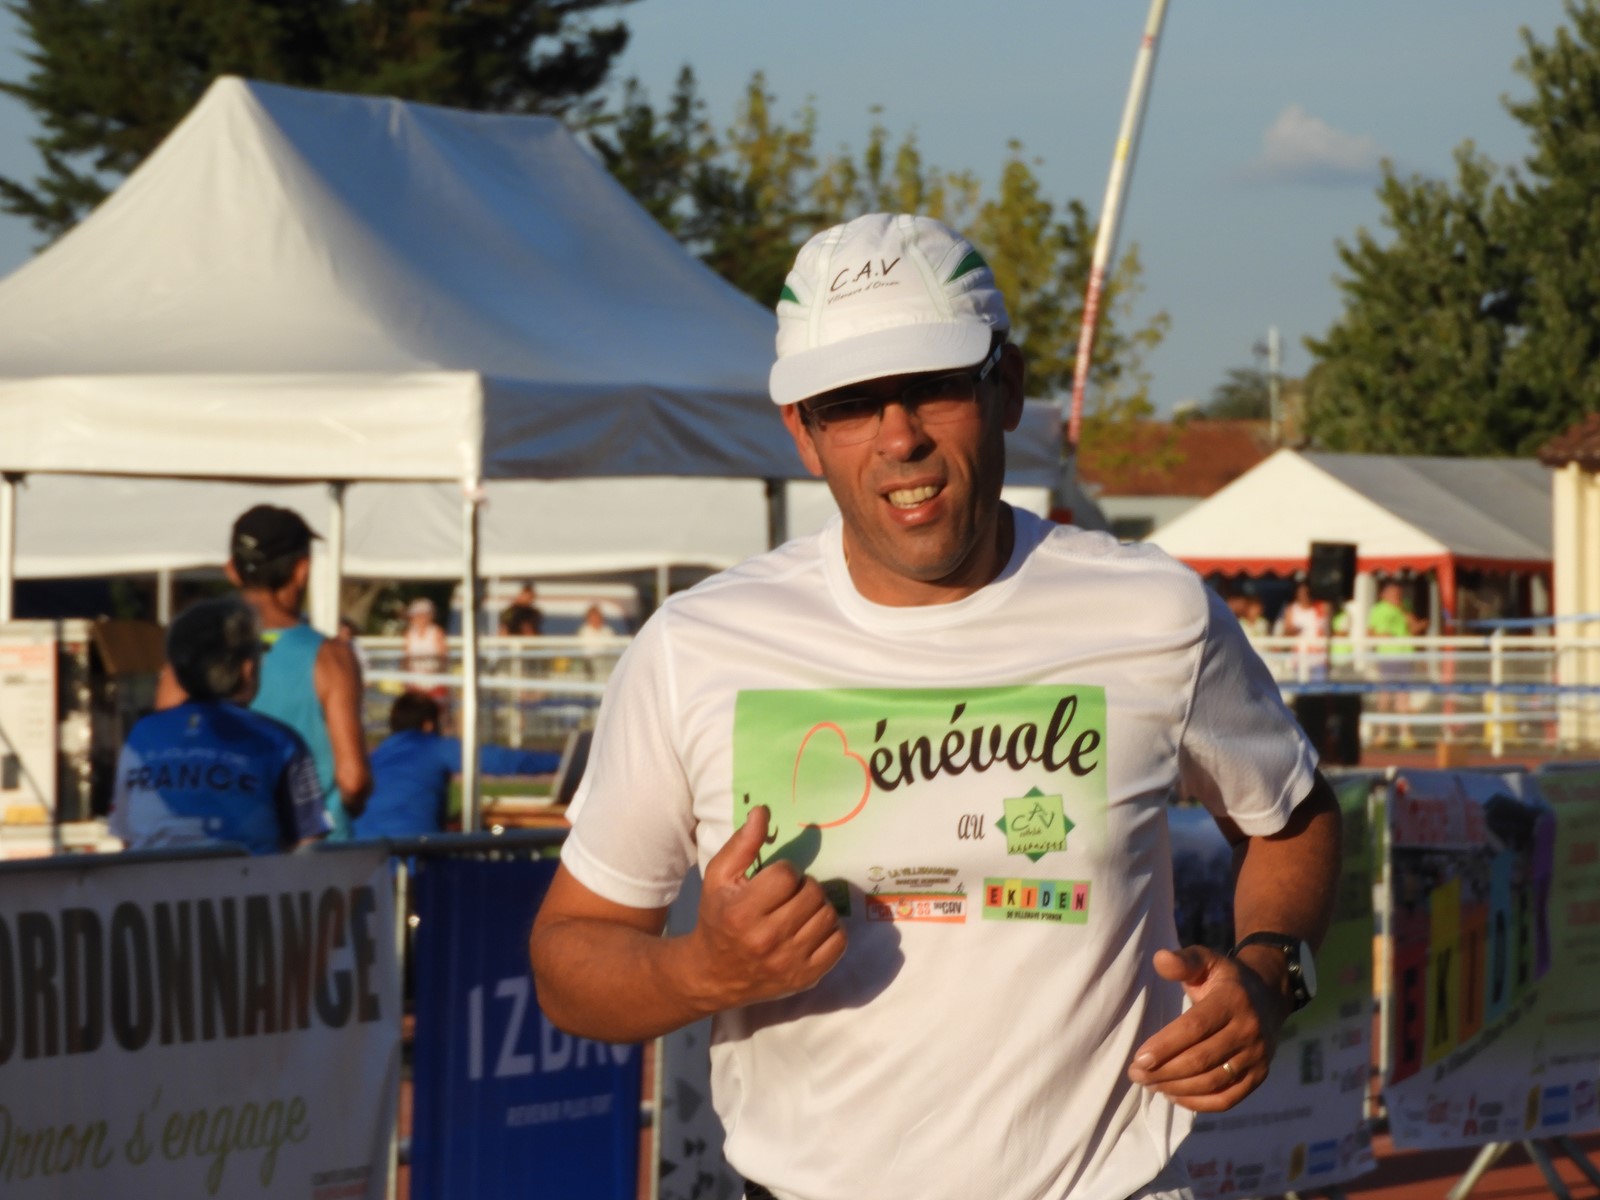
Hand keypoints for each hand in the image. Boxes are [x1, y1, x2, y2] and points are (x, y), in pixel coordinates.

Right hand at [685, 807, 846, 1009]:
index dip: (784, 871)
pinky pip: (839, 942)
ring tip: (800, 911)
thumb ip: (742, 844)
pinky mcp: (806, 978)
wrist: (713, 974)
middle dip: (804, 887)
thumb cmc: (717, 919)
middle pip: (813, 894)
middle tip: (788, 895)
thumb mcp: (718, 878)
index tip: (773, 880)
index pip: (787, 875)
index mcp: (743, 912)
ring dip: (818, 907)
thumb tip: (762, 811)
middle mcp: (767, 939)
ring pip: (828, 916)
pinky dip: (831, 930)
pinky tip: (811, 929)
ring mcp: (789, 962)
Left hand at [1126, 946, 1285, 1111]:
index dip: (1166, 1045)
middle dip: (1164, 1071)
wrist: (1269, 996)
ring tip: (1150, 1085)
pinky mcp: (1259, 1077)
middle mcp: (1248, 1031)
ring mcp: (1257, 1057)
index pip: (1195, 1027)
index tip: (1139, 1058)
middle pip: (1201, 1059)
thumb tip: (1159, 959)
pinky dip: (1199, 1103)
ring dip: (1177, 1088)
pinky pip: (1227, 1099)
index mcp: (1232, 1001)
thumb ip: (1184, 961)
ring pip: (1213, 1082)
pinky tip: (1174, 1096)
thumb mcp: (1207, 961)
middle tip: (1136, 1074)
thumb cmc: (1226, 979)